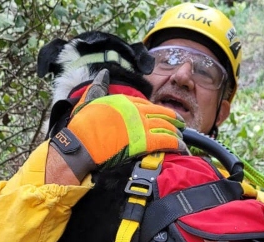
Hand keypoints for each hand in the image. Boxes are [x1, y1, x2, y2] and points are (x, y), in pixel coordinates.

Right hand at [49, 91, 185, 182]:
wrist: (81, 145)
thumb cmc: (82, 126)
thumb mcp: (89, 100)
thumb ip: (99, 87)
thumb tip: (104, 73)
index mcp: (125, 101)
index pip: (147, 104)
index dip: (158, 111)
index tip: (163, 115)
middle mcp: (136, 111)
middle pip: (160, 114)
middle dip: (173, 119)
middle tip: (180, 125)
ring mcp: (141, 125)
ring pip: (166, 127)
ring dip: (176, 133)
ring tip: (182, 138)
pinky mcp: (144, 141)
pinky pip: (166, 141)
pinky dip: (176, 143)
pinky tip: (181, 146)